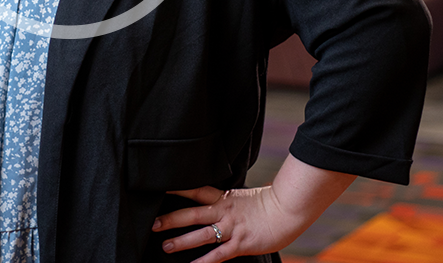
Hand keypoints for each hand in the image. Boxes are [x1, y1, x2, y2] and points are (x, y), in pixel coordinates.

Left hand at [150, 154, 355, 262]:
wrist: (289, 210)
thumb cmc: (267, 204)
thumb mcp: (241, 197)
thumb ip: (224, 200)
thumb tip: (209, 201)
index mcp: (223, 197)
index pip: (195, 190)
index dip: (177, 189)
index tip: (158, 188)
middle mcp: (224, 211)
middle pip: (192, 214)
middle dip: (171, 219)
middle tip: (153, 223)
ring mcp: (232, 227)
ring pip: (202, 235)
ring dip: (182, 241)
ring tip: (166, 246)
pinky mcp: (241, 243)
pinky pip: (219, 255)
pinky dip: (205, 262)